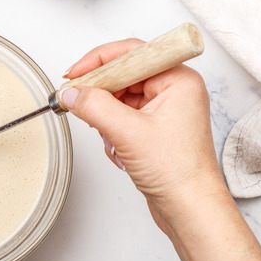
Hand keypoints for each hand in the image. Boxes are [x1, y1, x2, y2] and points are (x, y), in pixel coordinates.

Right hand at [61, 38, 217, 223]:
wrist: (190, 208)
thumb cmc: (178, 172)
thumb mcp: (127, 132)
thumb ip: (94, 106)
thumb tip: (71, 93)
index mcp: (178, 79)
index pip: (131, 52)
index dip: (98, 60)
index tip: (74, 74)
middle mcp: (174, 89)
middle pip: (122, 73)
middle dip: (100, 92)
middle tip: (77, 100)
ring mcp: (164, 108)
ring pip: (119, 96)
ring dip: (105, 115)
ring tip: (109, 136)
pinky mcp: (154, 126)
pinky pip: (121, 114)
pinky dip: (111, 129)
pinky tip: (117, 148)